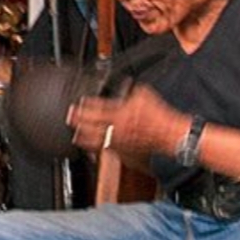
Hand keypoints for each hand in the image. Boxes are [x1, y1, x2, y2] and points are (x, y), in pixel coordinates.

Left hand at [69, 84, 188, 159]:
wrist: (170, 135)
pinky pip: (107, 151)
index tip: (78, 103)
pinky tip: (92, 150)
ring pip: (96, 140)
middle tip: (69, 117)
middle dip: (78, 120)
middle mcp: (116, 128)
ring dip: (84, 137)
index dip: (85, 105)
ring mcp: (119, 141)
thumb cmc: (159, 115)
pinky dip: (98, 150)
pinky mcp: (124, 152)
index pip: (96, 107)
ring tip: (74, 135)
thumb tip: (124, 86)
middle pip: (91, 124)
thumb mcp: (143, 93)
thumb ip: (129, 90)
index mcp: (119, 112)